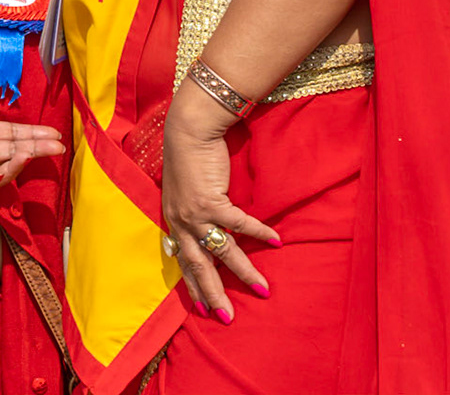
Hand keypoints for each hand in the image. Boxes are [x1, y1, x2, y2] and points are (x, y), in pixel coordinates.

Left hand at [160, 86, 277, 322]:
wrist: (189, 132)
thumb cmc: (188, 160)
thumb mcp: (182, 193)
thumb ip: (190, 213)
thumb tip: (203, 230)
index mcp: (173, 221)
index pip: (182, 261)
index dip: (192, 284)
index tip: (200, 307)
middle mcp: (181, 222)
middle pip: (199, 266)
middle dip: (213, 294)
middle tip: (226, 317)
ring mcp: (195, 213)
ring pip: (222, 252)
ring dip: (244, 272)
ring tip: (262, 290)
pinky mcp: (212, 200)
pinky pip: (240, 224)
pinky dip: (259, 233)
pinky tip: (276, 242)